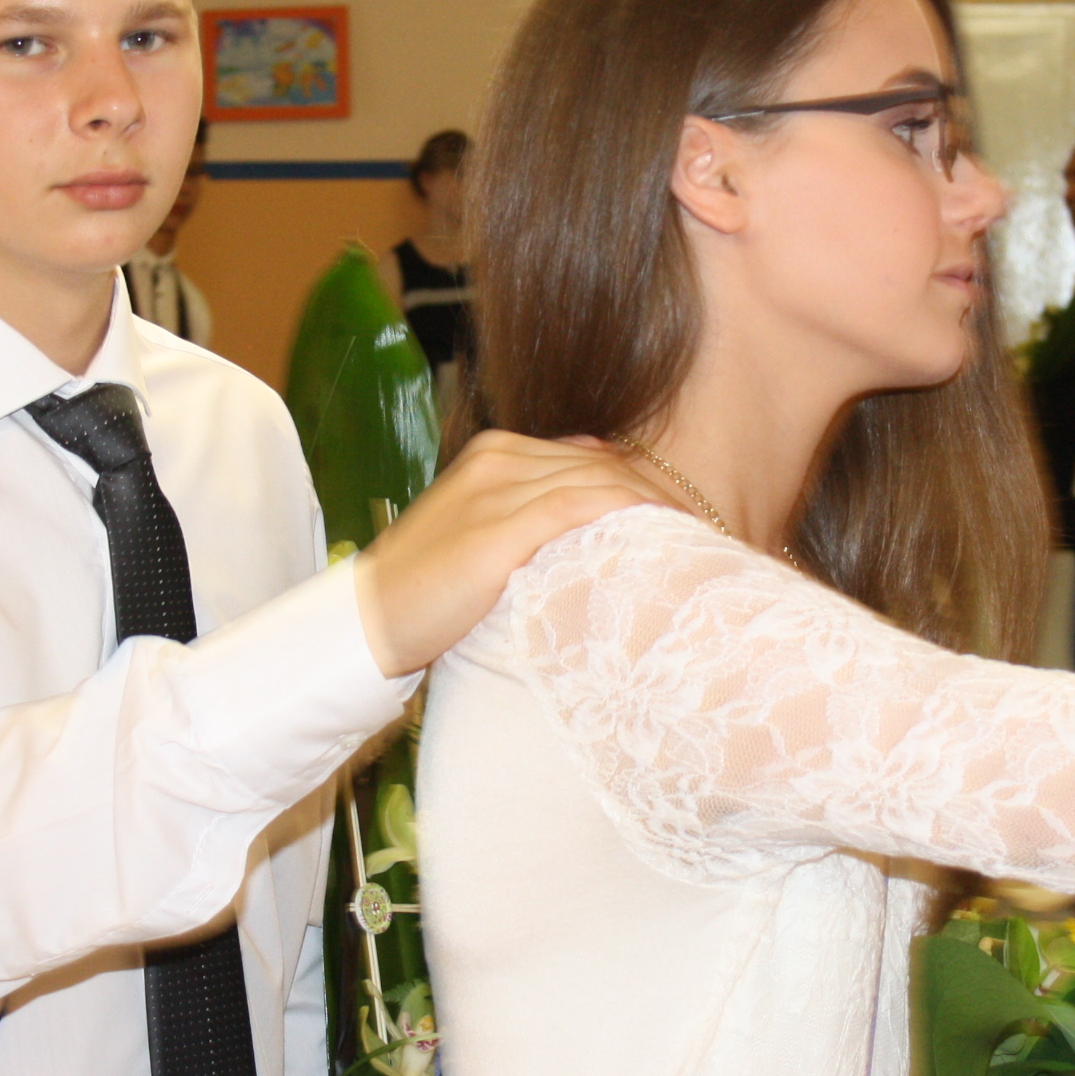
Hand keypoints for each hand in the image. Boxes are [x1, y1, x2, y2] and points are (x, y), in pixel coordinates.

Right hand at [351, 430, 669, 674]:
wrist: (365, 622)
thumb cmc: (426, 594)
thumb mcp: (481, 542)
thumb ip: (532, 522)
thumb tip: (597, 525)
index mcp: (493, 453)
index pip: (588, 456)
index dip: (640, 483)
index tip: (681, 515)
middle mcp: (497, 457)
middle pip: (601, 462)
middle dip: (658, 494)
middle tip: (708, 527)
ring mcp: (496, 486)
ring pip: (598, 479)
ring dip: (654, 505)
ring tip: (697, 536)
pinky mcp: (498, 525)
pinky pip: (578, 505)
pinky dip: (625, 514)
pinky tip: (659, 535)